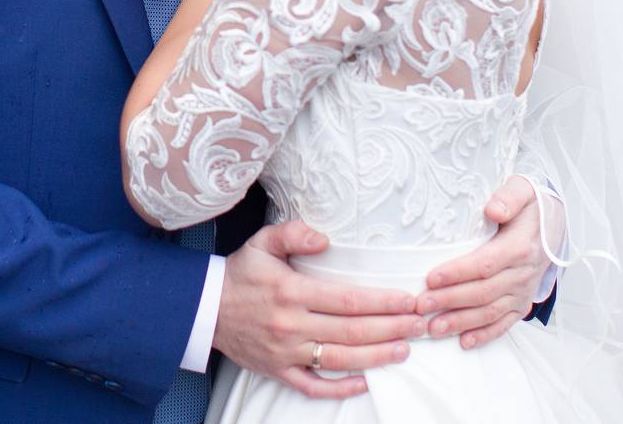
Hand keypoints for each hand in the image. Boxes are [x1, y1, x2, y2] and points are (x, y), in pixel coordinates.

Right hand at [213, 221, 423, 399]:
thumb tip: (325, 239)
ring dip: (376, 357)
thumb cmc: (240, 273)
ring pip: (339, 360)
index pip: (348, 300)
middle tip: (420, 325)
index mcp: (291, 291)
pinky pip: (312, 386)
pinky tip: (364, 382)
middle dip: (391, 329)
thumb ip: (293, 234)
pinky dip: (339, 388)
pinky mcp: (277, 370)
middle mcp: (291, 325)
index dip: (382, 303)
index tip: (408, 301)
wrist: (203, 308)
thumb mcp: (262, 243)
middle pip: (352, 332)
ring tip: (404, 350)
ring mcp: (285, 352)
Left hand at [415, 175, 563, 349]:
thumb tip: (493, 210)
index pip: (485, 264)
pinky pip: (505, 323)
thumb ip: (509, 197)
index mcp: (520, 246)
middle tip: (421, 306)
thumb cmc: (530, 206)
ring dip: (461, 322)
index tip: (430, 278)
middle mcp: (523, 273)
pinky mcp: (522, 302)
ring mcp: (523, 291)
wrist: (554, 224)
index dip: (457, 273)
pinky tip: (464, 342)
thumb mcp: (523, 190)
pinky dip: (485, 335)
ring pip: (490, 312)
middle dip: (450, 301)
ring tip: (434, 328)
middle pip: (483, 292)